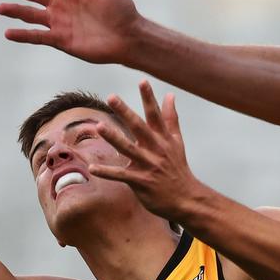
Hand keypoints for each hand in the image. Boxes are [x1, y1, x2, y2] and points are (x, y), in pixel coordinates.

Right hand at [0, 0, 138, 63]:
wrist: (127, 37)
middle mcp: (61, 2)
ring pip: (31, 14)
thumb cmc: (121, 8)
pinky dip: (23, 35)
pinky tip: (8, 33)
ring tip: (1, 8)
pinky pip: (37, 36)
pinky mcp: (60, 39)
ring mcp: (59, 21)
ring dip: (16, 11)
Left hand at [90, 81, 200, 221]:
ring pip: (128, 149)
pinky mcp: (141, 182)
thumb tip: (170, 94)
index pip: (155, 114)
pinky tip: (93, 167)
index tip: (142, 81)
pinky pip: (121, 175)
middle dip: (125, 111)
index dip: (149, 97)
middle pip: (139, 127)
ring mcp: (148, 165)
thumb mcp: (177, 141)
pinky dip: (107, 172)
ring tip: (99, 126)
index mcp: (163, 138)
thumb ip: (171, 117)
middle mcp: (156, 149)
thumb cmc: (178, 167)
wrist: (186, 197)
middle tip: (112, 97)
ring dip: (113, 137)